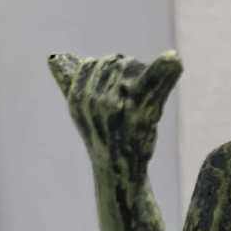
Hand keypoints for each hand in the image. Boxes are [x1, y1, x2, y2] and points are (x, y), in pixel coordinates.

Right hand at [47, 52, 181, 182]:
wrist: (120, 172)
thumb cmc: (105, 139)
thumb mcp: (83, 111)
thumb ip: (69, 83)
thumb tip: (54, 58)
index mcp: (76, 99)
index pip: (92, 64)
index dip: (109, 69)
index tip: (120, 84)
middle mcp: (92, 101)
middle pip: (115, 63)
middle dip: (129, 70)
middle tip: (138, 93)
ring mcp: (116, 106)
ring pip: (133, 68)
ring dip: (147, 73)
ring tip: (153, 89)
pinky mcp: (139, 112)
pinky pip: (153, 81)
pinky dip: (166, 68)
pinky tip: (175, 61)